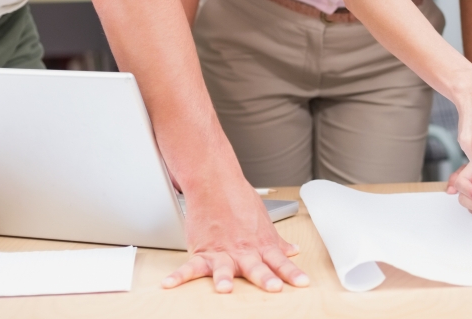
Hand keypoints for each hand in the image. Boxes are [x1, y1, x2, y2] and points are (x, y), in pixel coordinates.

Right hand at [162, 177, 309, 292]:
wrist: (216, 183)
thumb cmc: (239, 202)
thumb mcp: (264, 223)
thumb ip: (276, 242)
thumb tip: (292, 251)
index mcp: (260, 245)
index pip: (280, 261)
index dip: (292, 273)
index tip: (303, 283)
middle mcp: (243, 250)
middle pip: (256, 267)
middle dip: (265, 278)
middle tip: (274, 288)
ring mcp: (222, 251)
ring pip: (224, 268)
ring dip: (224, 278)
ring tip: (224, 289)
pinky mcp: (202, 250)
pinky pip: (190, 266)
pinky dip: (178, 276)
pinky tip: (169, 285)